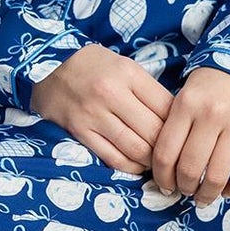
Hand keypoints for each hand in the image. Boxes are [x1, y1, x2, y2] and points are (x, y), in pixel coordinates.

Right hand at [28, 44, 173, 172]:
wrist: (47, 64)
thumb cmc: (92, 65)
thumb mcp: (123, 66)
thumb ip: (147, 90)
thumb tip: (175, 120)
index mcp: (128, 74)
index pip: (167, 107)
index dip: (179, 125)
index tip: (183, 133)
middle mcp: (111, 94)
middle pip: (154, 131)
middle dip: (169, 147)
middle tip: (174, 153)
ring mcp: (94, 115)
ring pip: (136, 149)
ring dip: (151, 160)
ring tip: (158, 161)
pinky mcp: (80, 131)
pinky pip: (113, 158)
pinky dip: (131, 166)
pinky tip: (137, 165)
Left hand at [151, 65, 229, 203]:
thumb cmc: (212, 87)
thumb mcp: (185, 97)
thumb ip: (175, 128)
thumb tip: (165, 171)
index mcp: (187, 104)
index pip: (165, 153)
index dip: (162, 178)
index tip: (165, 185)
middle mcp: (212, 114)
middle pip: (190, 169)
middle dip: (184, 188)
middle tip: (185, 191)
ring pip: (217, 176)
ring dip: (207, 194)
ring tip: (203, 197)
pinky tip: (227, 190)